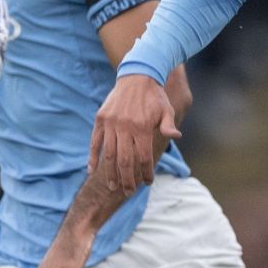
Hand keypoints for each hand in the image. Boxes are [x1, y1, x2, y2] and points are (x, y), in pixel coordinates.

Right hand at [89, 74, 178, 193]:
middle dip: (127, 179)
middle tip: (129, 192)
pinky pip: (95, 142)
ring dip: (111, 173)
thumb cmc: (154, 96)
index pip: (143, 157)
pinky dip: (93, 157)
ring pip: (109, 154)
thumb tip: (175, 136)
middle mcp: (125, 126)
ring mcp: (111, 123)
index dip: (145, 172)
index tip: (147, 182)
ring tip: (113, 186)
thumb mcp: (166, 109)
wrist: (137, 75)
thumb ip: (168, 124)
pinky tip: (92, 170)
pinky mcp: (101, 119)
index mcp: (141, 127)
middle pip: (125, 160)